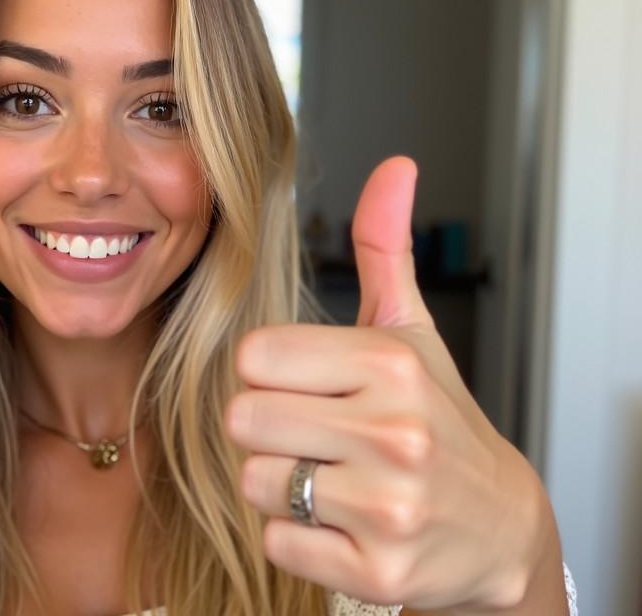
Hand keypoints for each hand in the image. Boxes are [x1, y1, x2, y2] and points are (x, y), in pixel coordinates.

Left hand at [224, 156, 550, 610]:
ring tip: (331, 477)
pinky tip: (341, 522)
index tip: (308, 387)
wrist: (496, 525)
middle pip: (242, 419)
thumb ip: (386, 247)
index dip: (270, 374)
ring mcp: (390, 507)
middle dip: (267, 428)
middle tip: (315, 435)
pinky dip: (297, 536)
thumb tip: (394, 166)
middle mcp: (394, 432)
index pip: (253, 356)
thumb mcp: (411, 330)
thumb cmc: (436, 417)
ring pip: (255, 482)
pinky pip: (278, 542)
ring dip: (280, 482)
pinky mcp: (379, 572)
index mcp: (390, 363)